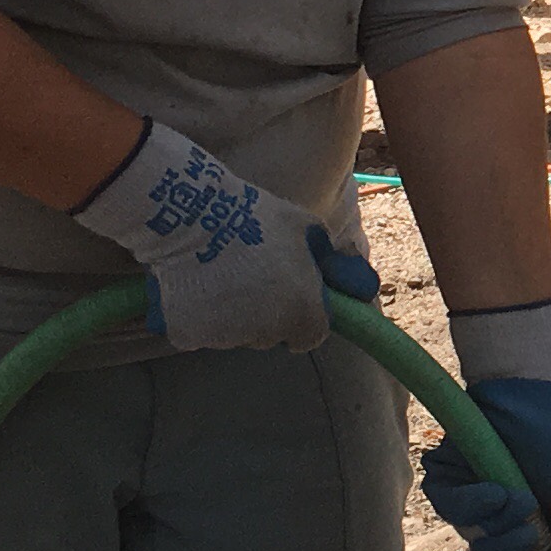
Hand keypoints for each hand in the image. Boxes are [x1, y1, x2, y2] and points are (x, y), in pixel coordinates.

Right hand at [69, 117, 371, 350]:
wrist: (192, 213)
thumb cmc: (257, 217)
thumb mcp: (309, 232)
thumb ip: (334, 265)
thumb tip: (363, 289)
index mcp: (300, 311)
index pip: (310, 337)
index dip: (304, 320)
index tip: (291, 300)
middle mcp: (265, 332)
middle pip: (270, 337)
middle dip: (267, 316)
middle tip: (251, 276)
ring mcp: (224, 337)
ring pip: (235, 335)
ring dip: (232, 316)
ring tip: (220, 274)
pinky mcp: (187, 336)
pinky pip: (198, 333)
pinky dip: (197, 317)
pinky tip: (195, 285)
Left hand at [420, 296, 550, 550]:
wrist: (528, 389)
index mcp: (540, 526)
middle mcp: (505, 517)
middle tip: (528, 533)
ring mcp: (477, 498)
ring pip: (471, 535)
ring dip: (494, 524)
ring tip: (516, 497)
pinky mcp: (452, 477)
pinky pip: (448, 506)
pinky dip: (472, 502)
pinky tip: (492, 487)